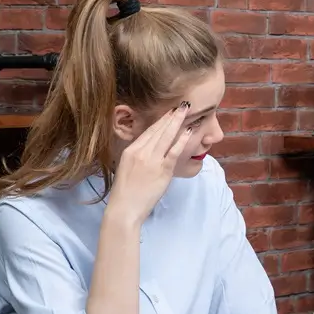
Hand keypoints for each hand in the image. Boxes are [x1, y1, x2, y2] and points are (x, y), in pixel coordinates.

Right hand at [108, 102, 190, 224]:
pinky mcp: (162, 170)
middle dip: (171, 116)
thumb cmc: (125, 193)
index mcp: (130, 150)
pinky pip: (174, 151)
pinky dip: (182, 140)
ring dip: (177, 122)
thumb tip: (151, 150)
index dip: (160, 120)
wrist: (124, 208)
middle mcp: (140, 151)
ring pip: (166, 136)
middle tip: (181, 105)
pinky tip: (189, 131)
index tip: (169, 112)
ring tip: (186, 111)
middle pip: (158, 130)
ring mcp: (152, 160)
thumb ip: (138, 157)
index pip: (148, 131)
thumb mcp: (126, 168)